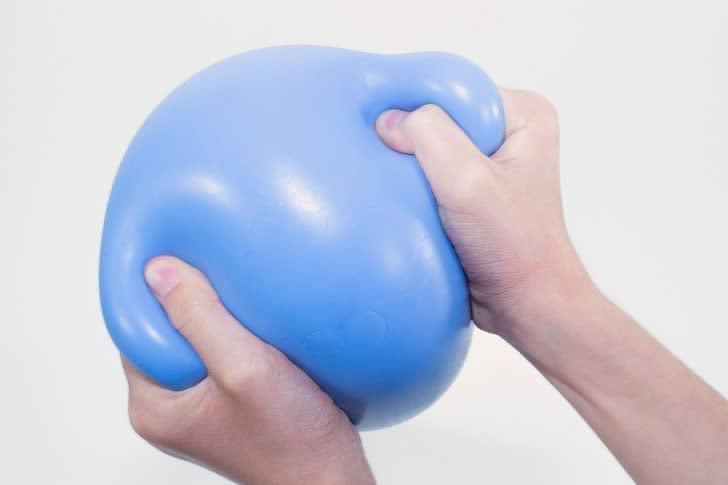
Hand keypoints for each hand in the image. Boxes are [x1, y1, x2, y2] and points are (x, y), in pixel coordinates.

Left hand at [122, 256, 373, 484]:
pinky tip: (265, 324)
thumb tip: (159, 271)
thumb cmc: (294, 440)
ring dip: (222, 316)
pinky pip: (223, 351)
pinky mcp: (229, 400)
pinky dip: (241, 333)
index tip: (185, 261)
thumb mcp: (246, 368)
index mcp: (155, 405)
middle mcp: (171, 406)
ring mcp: (201, 405)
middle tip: (224, 279)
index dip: (158, 293)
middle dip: (194, 303)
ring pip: (198, 339)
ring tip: (248, 301)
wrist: (331, 477)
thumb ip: (200, 318)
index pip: (135, 330)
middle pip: (167, 332)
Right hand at [377, 91, 727, 484]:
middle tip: (393, 164)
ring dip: (411, 167)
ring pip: (432, 147)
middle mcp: (509, 133)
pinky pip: (431, 174)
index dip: (416, 105)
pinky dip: (414, 187)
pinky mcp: (473, 190)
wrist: (526, 303)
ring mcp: (490, 162)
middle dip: (412, 140)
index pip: (454, 88)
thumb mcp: (468, 183)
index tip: (386, 130)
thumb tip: (389, 120)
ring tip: (401, 187)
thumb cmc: (515, 248)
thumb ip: (429, 136)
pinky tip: (405, 201)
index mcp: (523, 115)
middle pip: (440, 116)